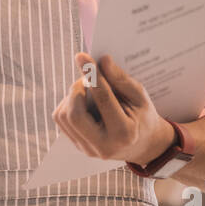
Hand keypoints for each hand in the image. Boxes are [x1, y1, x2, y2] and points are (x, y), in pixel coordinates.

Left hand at [52, 53, 175, 165]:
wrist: (143, 144)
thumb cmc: (142, 116)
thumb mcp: (139, 96)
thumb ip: (121, 79)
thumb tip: (102, 61)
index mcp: (124, 133)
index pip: (103, 100)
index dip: (92, 75)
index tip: (83, 56)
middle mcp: (103, 146)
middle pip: (75, 114)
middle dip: (76, 89)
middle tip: (86, 78)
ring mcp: (88, 149)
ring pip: (63, 116)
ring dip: (71, 96)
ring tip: (87, 90)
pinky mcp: (78, 146)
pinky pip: (61, 120)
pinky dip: (68, 104)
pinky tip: (83, 101)